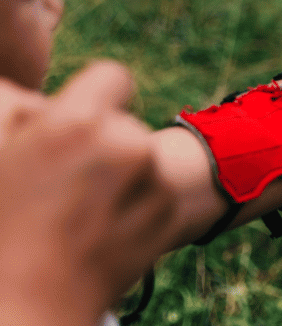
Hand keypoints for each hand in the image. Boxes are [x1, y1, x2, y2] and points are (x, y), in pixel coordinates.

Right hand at [0, 61, 176, 325]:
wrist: (26, 305)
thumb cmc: (3, 229)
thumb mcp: (2, 156)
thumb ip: (19, 112)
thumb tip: (36, 99)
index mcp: (77, 125)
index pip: (112, 76)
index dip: (96, 95)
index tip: (81, 119)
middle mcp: (125, 145)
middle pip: (123, 124)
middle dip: (102, 142)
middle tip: (65, 178)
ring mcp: (152, 182)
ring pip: (139, 159)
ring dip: (119, 174)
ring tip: (76, 210)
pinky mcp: (166, 214)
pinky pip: (152, 192)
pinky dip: (133, 205)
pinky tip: (97, 230)